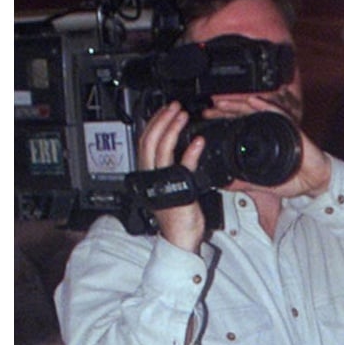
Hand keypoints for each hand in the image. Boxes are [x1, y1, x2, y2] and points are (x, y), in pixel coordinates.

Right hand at [137, 102, 206, 251]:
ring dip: (172, 129)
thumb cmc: (177, 214)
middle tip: (174, 107)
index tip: (165, 111)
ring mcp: (162, 182)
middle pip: (149, 141)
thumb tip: (178, 148)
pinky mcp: (178, 190)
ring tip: (183, 116)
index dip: (154, 123)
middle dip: (161, 120)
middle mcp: (151, 176)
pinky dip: (190, 152)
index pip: (145, 142)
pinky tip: (198, 141)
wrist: (179, 237)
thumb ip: (171, 168)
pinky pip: (182, 167)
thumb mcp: (172, 185)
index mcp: (148, 174)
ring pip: (161, 149)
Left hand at [206, 93, 331, 199]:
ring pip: (256, 111)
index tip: (207, 119)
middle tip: (209, 109)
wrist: (315, 182)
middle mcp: (268, 132)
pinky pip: (277, 114)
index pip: (238, 126)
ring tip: (223, 102)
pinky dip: (265, 107)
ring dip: (239, 105)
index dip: (223, 121)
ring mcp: (280, 128)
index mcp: (260, 141)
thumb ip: (243, 182)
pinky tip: (253, 102)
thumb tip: (224, 184)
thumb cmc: (294, 179)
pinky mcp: (291, 129)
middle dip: (226, 110)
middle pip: (244, 116)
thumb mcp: (261, 183)